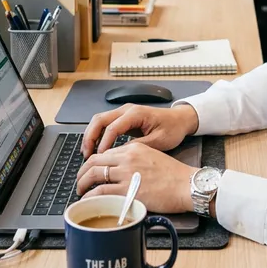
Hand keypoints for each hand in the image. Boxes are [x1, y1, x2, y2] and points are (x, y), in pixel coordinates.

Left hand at [76, 141, 193, 212]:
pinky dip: (90, 196)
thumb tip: (120, 171)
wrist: (186, 185)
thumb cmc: (174, 175)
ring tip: (81, 191)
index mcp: (133, 148)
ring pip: (94, 174)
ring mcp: (126, 173)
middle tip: (80, 180)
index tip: (91, 170)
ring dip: (83, 183)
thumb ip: (135, 160)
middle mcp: (127, 157)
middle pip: (95, 160)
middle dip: (83, 171)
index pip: (106, 152)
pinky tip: (87, 201)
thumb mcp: (152, 157)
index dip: (94, 162)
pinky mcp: (127, 190)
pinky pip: (100, 191)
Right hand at [81, 102, 198, 157]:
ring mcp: (124, 112)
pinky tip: (96, 148)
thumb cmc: (172, 129)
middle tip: (86, 155)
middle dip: (90, 137)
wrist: (180, 119)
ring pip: (99, 120)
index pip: (113, 127)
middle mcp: (127, 109)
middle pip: (100, 119)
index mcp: (136, 113)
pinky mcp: (124, 117)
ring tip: (88, 153)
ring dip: (91, 135)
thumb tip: (119, 156)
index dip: (103, 143)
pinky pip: (105, 123)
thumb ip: (139, 147)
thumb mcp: (158, 141)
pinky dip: (97, 134)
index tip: (100, 158)